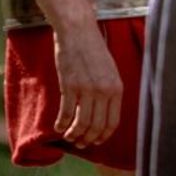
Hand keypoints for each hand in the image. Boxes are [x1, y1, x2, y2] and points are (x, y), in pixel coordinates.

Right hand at [51, 22, 122, 147]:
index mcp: (117, 88)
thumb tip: (104, 114)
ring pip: (81, 124)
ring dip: (74, 135)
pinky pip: (66, 114)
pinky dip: (61, 125)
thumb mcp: (110, 71)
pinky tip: (58, 127)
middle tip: (80, 143)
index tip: (96, 141)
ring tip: (69, 137)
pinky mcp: (69, 86)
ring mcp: (87, 89)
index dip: (103, 136)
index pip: (113, 122)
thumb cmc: (94, 51)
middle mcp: (104, 91)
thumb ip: (109, 91)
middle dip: (88, 139)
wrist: (79, 32)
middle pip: (97, 126)